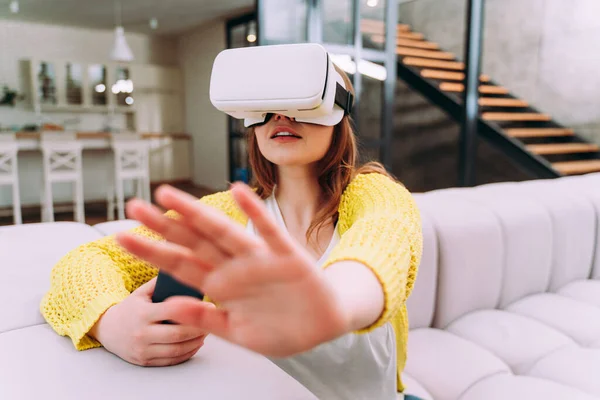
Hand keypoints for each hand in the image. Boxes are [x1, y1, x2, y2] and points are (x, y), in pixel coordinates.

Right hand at [89, 277, 208, 365]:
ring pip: (177, 350)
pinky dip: (188, 353)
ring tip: (206, 332)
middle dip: (199, 329)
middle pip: (178, 334)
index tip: (210, 305)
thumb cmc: (130, 308)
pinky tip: (196, 344)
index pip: (172, 311)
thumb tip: (184, 270)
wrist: (107, 330)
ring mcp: (143, 350)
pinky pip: (172, 360)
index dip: (194, 309)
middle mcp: (141, 334)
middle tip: (212, 321)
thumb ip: (160, 283)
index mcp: (142, 313)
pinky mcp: (145, 362)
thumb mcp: (141, 292)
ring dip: (196, 342)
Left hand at [115, 183, 351, 356]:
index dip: (152, 250)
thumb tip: (169, 306)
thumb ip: (205, 320)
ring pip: (223, 231)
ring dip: (196, 213)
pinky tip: (237, 191)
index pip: (180, 264)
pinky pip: (269, 231)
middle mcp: (234, 267)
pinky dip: (254, 211)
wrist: (325, 325)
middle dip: (164, 225)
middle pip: (194, 242)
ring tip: (169, 195)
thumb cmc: (281, 328)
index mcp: (221, 286)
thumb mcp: (238, 333)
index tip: (122, 236)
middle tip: (134, 205)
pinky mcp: (286, 256)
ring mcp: (259, 259)